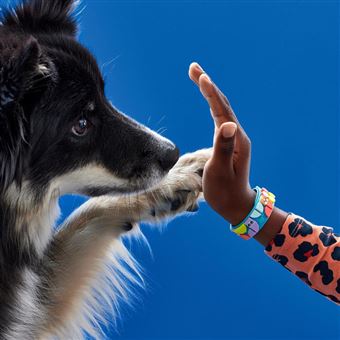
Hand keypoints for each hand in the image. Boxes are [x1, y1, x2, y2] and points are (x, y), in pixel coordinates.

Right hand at [188, 62, 255, 225]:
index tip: (200, 76)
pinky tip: (208, 101)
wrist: (236, 205)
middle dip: (207, 85)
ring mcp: (234, 138)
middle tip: (193, 67)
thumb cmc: (225, 192)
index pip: (222, 110)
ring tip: (198, 77)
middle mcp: (237, 135)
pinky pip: (219, 118)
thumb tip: (228, 124)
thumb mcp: (222, 171)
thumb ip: (224, 148)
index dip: (210, 92)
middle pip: (222, 104)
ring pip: (221, 109)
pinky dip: (212, 105)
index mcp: (236, 140)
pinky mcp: (228, 142)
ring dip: (209, 92)